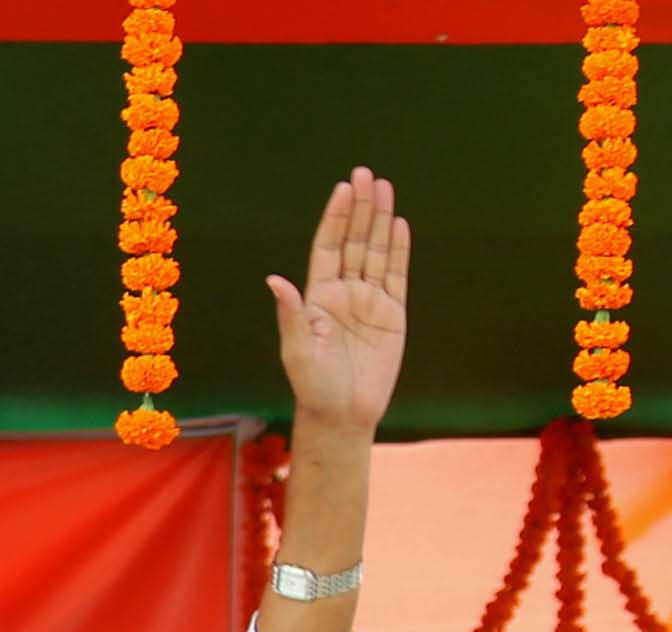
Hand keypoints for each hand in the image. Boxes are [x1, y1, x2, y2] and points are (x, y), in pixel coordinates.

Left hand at [271, 169, 408, 436]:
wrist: (343, 413)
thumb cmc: (313, 385)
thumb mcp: (298, 349)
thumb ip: (291, 313)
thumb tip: (275, 279)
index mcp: (317, 298)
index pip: (327, 248)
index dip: (335, 218)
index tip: (343, 189)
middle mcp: (343, 294)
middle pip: (353, 241)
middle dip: (360, 208)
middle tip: (366, 174)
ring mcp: (369, 301)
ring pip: (376, 251)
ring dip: (380, 219)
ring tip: (384, 187)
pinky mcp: (392, 313)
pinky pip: (396, 274)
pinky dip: (398, 249)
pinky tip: (399, 224)